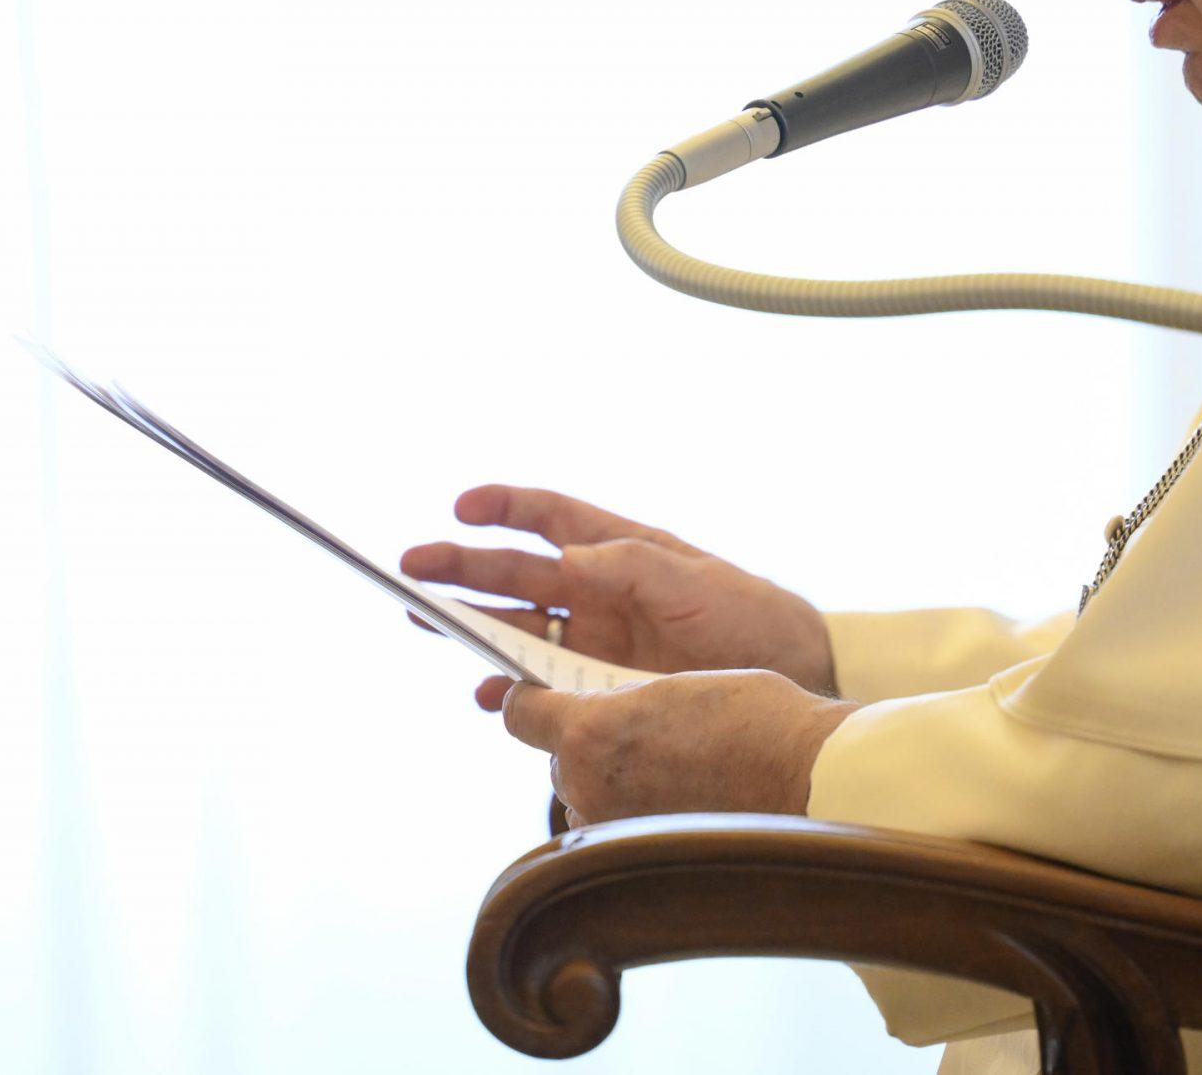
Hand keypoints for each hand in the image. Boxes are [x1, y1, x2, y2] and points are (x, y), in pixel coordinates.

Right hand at [400, 485, 836, 702]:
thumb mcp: (697, 584)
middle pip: (515, 576)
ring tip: (426, 623)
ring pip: (517, 630)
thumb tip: (569, 557)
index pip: (549, 517)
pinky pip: (542, 686)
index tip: (462, 506)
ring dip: (472, 628)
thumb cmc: (750, 616)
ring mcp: (595, 641)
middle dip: (462, 570)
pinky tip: (487, 696)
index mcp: (619, 550)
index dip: (504, 507)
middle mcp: (597, 591)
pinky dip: (511, 690)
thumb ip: (632, 566)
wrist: (792, 676)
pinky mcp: (601, 687)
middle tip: (410, 571)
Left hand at [497, 669, 855, 825]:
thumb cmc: (756, 717)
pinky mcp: (642, 864)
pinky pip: (617, 836)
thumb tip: (612, 716)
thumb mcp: (677, 686)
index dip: (528, 701)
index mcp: (591, 729)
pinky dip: (636, 821)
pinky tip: (682, 806)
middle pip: (559, 761)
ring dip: (609, 787)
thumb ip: (629, 702)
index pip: (522, 714)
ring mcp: (613, 832)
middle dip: (587, 748)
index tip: (540, 698)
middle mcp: (587, 785)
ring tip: (669, 772)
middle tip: (639, 736)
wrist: (808, 777)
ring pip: (585, 802)